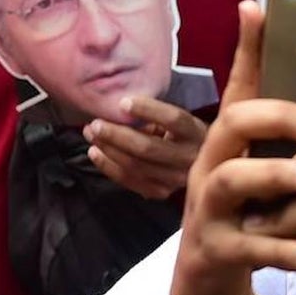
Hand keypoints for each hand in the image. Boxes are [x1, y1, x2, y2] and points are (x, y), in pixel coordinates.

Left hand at [83, 98, 206, 199]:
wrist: (203, 164)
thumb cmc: (183, 135)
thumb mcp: (178, 121)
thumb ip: (156, 115)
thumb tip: (119, 108)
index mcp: (196, 133)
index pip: (174, 120)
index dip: (148, 110)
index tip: (122, 103)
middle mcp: (190, 158)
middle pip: (148, 147)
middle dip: (116, 135)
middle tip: (95, 124)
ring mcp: (176, 179)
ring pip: (136, 166)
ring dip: (108, 150)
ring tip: (92, 135)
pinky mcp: (163, 191)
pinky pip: (130, 181)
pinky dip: (109, 167)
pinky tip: (96, 154)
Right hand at [171, 0, 295, 294]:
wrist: (209, 281)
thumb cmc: (250, 212)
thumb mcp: (262, 164)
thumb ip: (282, 125)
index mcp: (230, 141)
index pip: (239, 86)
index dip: (248, 49)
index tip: (261, 11)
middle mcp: (212, 165)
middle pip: (232, 123)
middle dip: (275, 117)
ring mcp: (209, 208)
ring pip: (233, 180)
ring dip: (276, 176)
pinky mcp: (216, 250)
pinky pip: (249, 246)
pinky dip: (283, 249)